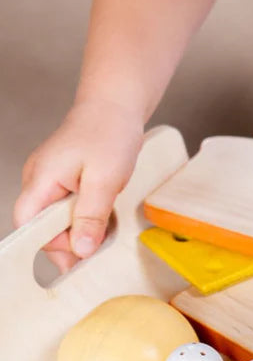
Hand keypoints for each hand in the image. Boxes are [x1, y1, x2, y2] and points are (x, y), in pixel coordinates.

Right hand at [13, 100, 143, 272]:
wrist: (115, 105)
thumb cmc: (108, 133)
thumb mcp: (105, 179)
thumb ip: (91, 216)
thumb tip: (82, 250)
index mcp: (40, 180)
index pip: (29, 226)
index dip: (51, 245)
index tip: (79, 255)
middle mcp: (39, 183)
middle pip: (44, 229)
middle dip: (72, 241)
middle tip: (102, 243)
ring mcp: (50, 182)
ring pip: (58, 222)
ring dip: (82, 230)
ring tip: (107, 225)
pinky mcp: (63, 182)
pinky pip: (68, 211)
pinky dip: (86, 218)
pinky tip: (105, 215)